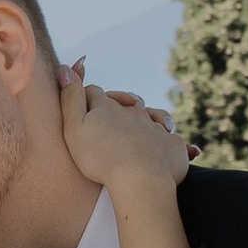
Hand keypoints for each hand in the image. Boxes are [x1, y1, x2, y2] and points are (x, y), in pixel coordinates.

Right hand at [59, 64, 187, 196]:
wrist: (139, 179)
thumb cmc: (100, 158)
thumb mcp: (74, 128)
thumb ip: (70, 98)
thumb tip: (65, 67)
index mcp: (108, 107)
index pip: (95, 93)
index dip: (87, 96)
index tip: (83, 102)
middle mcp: (134, 111)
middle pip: (126, 101)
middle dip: (120, 103)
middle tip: (117, 111)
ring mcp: (155, 127)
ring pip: (153, 115)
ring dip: (150, 117)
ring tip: (148, 124)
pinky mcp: (172, 145)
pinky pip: (173, 139)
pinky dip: (171, 142)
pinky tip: (181, 149)